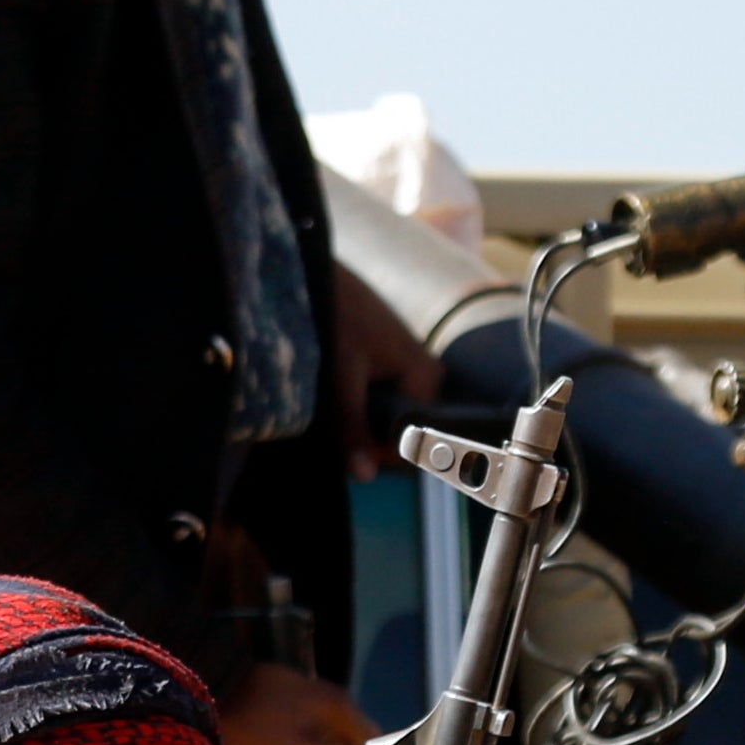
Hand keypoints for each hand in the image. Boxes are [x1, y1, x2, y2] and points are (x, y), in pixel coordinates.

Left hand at [330, 263, 438, 477]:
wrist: (318, 267)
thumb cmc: (336, 313)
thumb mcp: (341, 376)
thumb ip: (353, 426)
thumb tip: (364, 477)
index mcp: (425, 378)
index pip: (414, 441)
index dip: (381, 453)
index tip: (349, 447)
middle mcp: (424, 374)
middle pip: (400, 429)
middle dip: (366, 433)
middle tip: (333, 415)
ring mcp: (407, 367)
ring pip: (384, 413)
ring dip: (357, 415)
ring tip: (331, 391)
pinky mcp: (388, 360)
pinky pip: (377, 395)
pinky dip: (354, 397)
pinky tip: (334, 383)